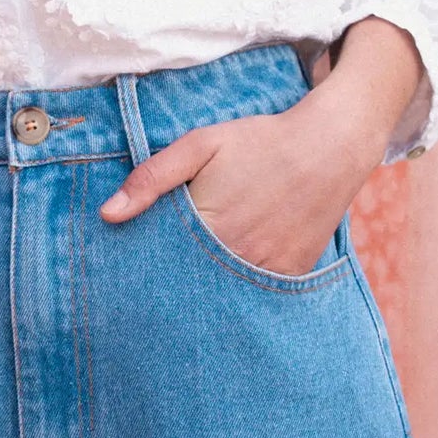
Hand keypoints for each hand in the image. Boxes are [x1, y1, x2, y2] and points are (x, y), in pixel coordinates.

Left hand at [99, 22, 423, 275]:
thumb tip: (108, 214)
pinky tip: (230, 281)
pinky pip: (258, 296)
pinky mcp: (292, 275)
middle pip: (192, 285)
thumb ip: (152, 178)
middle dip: (174, 287)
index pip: (163, 264)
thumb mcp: (200, 145)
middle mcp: (237, 258)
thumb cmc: (259, 141)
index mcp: (208, 227)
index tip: (131, 272)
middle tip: (158, 286)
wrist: (329, 146)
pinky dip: (242, 291)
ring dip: (208, 291)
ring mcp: (267, 271)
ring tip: (192, 288)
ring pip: (224, 295)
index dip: (147, 268)